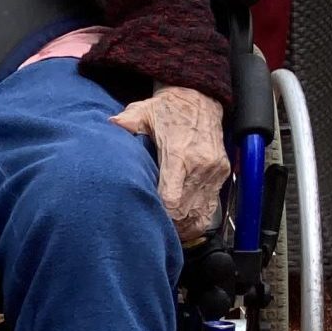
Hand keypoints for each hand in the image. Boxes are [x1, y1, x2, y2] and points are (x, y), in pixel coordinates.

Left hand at [111, 84, 227, 238]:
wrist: (200, 98)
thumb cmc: (168, 109)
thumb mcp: (143, 111)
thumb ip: (126, 122)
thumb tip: (110, 126)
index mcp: (180, 155)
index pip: (171, 198)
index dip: (159, 215)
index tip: (145, 219)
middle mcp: (200, 166)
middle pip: (185, 212)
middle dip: (169, 226)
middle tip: (151, 231)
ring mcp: (213, 171)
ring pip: (199, 214)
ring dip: (183, 227)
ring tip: (166, 232)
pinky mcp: (221, 174)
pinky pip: (210, 207)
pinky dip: (197, 220)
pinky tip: (183, 225)